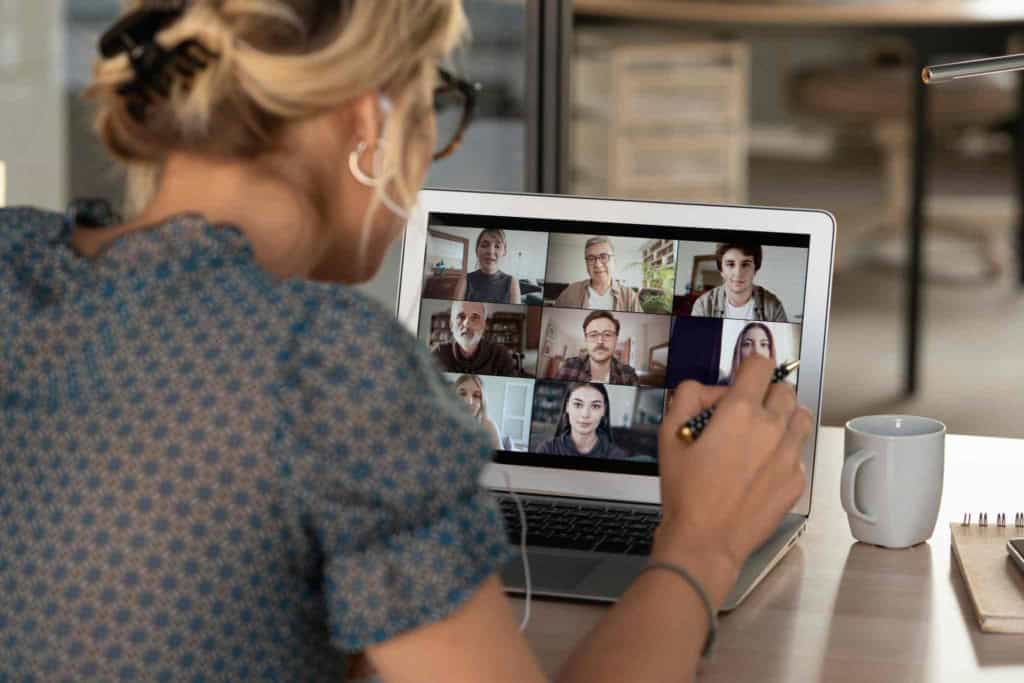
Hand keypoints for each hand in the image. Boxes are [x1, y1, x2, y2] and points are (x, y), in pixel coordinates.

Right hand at [653, 355, 811, 605]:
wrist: (705, 540)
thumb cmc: (685, 492)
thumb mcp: (668, 436)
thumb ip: (686, 397)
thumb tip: (703, 388)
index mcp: (740, 412)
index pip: (760, 365)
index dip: (749, 366)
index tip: (741, 377)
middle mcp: (772, 428)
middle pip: (785, 389)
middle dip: (766, 393)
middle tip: (745, 410)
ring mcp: (789, 456)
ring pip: (800, 417)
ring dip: (783, 418)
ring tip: (760, 434)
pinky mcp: (796, 481)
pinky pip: (798, 453)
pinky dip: (783, 452)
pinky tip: (760, 468)